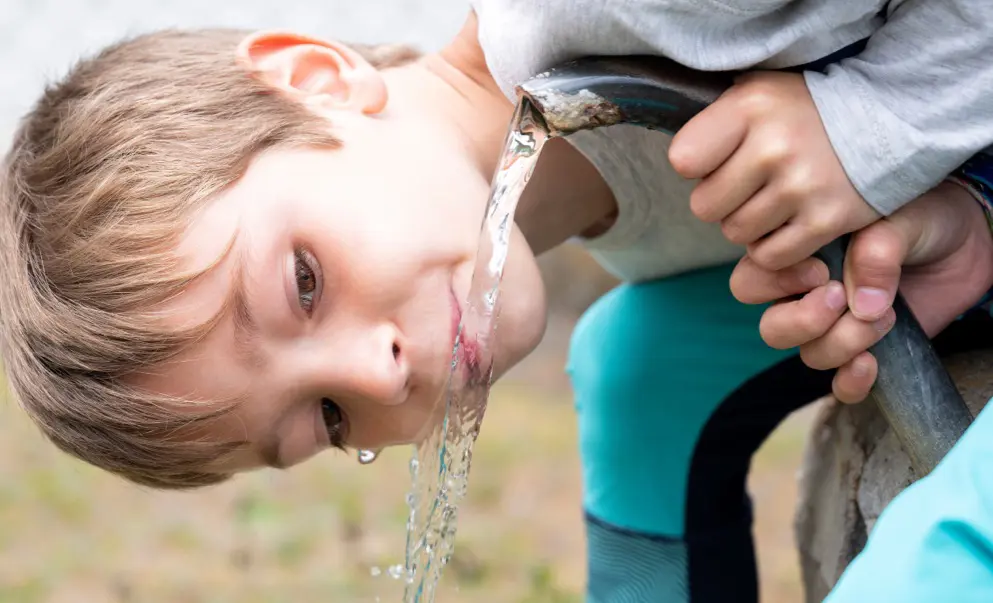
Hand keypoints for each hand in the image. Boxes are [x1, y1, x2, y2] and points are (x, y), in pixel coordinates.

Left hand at [669, 71, 879, 269]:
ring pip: (736, 233)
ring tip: (773, 199)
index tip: (717, 158)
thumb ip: (715, 124)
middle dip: (721, 200)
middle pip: (705, 206)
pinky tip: (790, 222)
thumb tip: (678, 163)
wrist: (887, 120)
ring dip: (748, 224)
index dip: (696, 166)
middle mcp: (774, 147)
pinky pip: (771, 255)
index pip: (683, 160)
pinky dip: (774, 247)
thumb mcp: (757, 94)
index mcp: (749, 108)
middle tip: (749, 184)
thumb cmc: (804, 111)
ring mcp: (802, 186)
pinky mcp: (827, 221)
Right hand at [730, 181, 992, 402]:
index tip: (821, 270)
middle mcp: (803, 295)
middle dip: (801, 320)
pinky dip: (851, 382)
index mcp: (794, 255)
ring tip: (883, 316)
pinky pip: (838, 385)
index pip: (751, 279)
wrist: (963, 242)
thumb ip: (876, 249)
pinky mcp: (861, 352)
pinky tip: (871, 363)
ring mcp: (831, 328)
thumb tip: (864, 305)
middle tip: (838, 298)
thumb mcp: (899, 217)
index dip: (777, 282)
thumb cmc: (918, 216)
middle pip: (771, 327)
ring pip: (807, 355)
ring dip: (842, 341)